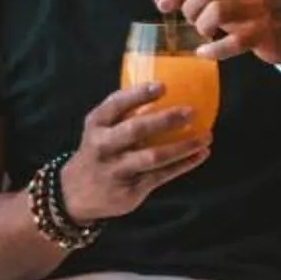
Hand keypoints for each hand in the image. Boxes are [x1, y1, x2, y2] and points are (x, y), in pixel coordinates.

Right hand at [57, 83, 208, 222]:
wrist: (74, 194)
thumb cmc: (99, 152)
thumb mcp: (100, 130)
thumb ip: (124, 113)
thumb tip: (166, 89)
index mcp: (97, 124)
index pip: (115, 105)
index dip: (138, 94)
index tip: (163, 85)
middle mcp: (103, 146)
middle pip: (135, 130)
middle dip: (165, 120)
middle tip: (191, 111)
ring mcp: (116, 170)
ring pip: (153, 156)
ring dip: (183, 146)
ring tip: (206, 137)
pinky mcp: (130, 190)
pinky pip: (162, 176)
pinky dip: (184, 165)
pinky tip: (200, 155)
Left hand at [157, 0, 280, 66]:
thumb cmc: (254, 9)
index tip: (164, 6)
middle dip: (190, 9)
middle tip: (193, 21)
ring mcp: (262, 4)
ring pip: (216, 12)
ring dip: (202, 27)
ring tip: (204, 33)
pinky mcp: (266, 29)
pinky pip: (231, 40)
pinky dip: (213, 50)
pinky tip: (207, 52)